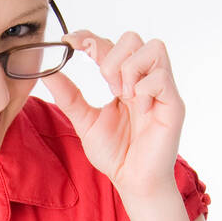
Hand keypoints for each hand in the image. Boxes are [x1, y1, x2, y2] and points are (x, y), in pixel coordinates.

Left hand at [42, 30, 184, 199]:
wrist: (133, 182)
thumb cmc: (115, 154)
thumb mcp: (84, 122)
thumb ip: (69, 96)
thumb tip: (47, 71)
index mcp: (124, 81)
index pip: (110, 44)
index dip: (89, 38)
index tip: (69, 43)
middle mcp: (144, 80)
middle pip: (132, 38)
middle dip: (112, 58)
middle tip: (108, 88)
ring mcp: (161, 90)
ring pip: (153, 48)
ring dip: (130, 69)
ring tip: (124, 96)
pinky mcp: (173, 104)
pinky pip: (161, 77)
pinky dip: (144, 90)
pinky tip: (140, 110)